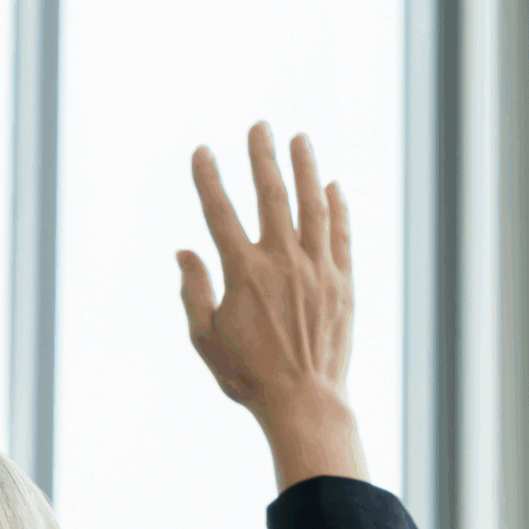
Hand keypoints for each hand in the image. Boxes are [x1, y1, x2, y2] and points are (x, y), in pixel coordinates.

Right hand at [178, 123, 365, 490]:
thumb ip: (193, 291)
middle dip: (262, 156)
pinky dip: (338, 208)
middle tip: (260, 125)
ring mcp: (318, 270)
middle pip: (271, 195)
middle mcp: (282, 263)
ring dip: (305, 168)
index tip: (202, 151)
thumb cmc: (249, 377)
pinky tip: (333, 186)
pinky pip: (342, 235)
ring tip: (300, 139)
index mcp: (244, 273)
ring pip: (313, 206)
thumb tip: (184, 251)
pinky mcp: (344, 283)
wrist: (305, 403)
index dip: (208, 177)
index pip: (220, 212)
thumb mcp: (206, 339)